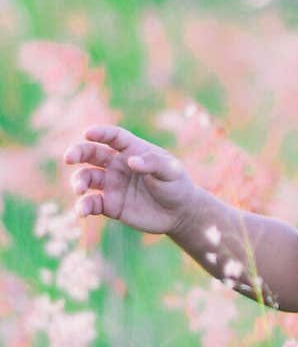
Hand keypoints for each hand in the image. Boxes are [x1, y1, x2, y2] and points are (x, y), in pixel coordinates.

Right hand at [63, 123, 197, 236]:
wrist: (179, 213)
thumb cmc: (177, 185)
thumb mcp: (171, 171)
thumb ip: (152, 163)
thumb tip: (131, 161)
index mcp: (132, 150)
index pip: (112, 136)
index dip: (100, 133)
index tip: (88, 134)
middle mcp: (117, 165)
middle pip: (91, 153)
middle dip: (77, 153)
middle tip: (68, 158)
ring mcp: (111, 185)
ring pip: (86, 178)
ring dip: (78, 181)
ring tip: (80, 189)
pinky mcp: (109, 205)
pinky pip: (91, 203)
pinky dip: (83, 206)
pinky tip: (82, 211)